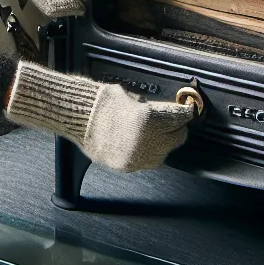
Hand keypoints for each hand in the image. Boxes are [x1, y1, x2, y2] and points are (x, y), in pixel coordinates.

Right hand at [1, 61, 192, 171]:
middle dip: (175, 128)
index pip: (180, 118)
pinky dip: (148, 153)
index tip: (187, 111)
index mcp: (149, 120)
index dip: (185, 113)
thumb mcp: (132, 97)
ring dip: (163, 143)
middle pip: (177, 138)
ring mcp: (137, 156)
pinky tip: (141, 143)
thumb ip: (152, 107)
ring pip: (164, 153)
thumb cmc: (101, 102)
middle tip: (171, 121)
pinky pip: (147, 161)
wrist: (76, 116)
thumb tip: (167, 113)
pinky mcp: (127, 166)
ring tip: (153, 133)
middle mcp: (147, 141)